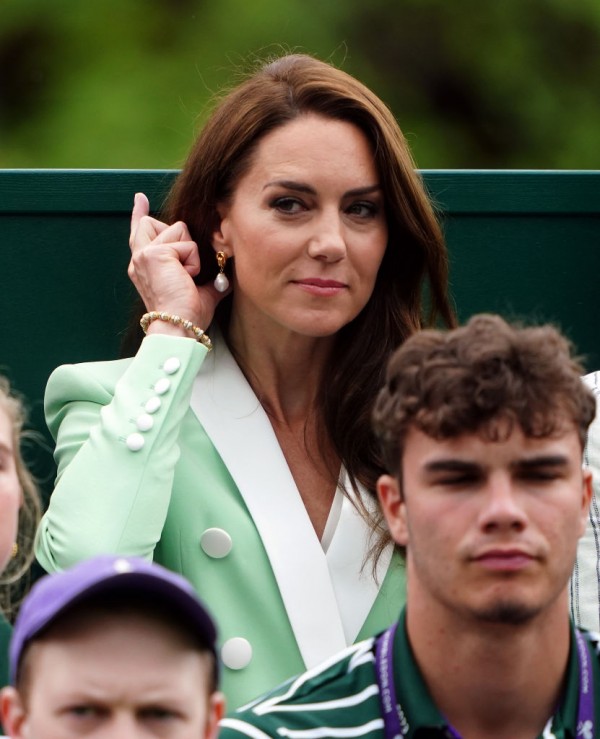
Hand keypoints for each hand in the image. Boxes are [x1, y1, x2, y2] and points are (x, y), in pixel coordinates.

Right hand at [128, 193, 227, 333]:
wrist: (179, 327)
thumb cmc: (187, 315)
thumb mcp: (199, 290)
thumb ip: (207, 278)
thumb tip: (225, 277)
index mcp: (145, 266)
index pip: (142, 232)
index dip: (140, 213)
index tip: (140, 198)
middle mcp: (139, 258)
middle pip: (157, 222)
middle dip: (178, 238)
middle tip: (184, 269)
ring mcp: (145, 254)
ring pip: (178, 229)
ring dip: (190, 253)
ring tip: (186, 277)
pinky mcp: (155, 253)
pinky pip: (186, 243)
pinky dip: (193, 261)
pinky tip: (186, 277)